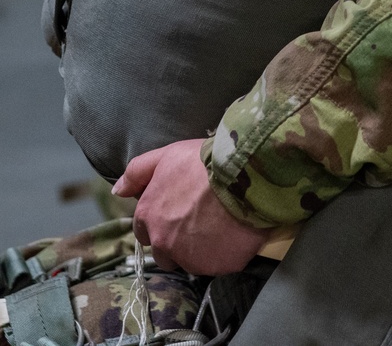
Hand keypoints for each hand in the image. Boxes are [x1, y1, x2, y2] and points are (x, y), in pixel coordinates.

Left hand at [115, 138, 268, 275]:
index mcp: (148, 217)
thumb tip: (116, 190)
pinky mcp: (215, 267)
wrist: (242, 175)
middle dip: (178, 241)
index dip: (161, 221)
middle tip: (201, 219)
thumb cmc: (202, 162)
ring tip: (219, 226)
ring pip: (190, 261)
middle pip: (165, 252)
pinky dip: (223, 253)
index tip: (180, 210)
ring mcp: (189, 258)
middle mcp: (163, 243)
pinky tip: (234, 233)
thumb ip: (137, 172)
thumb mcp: (166, 156)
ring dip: (200, 249)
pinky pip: (217, 264)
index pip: (144, 231)